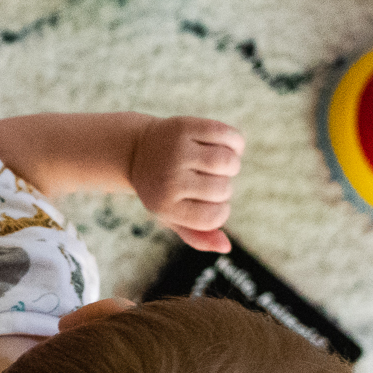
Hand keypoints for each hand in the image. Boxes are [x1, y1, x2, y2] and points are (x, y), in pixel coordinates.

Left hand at [130, 116, 242, 252]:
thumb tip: (226, 247)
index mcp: (164, 204)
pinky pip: (228, 135)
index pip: (213, 217)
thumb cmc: (161, 188)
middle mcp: (169, 178)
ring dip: (232, 165)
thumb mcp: (171, 215)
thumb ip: (197, 235)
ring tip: (219, 164)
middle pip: (223, 189)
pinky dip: (235, 142)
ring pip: (228, 162)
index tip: (210, 204)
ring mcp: (176, 150)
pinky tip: (227, 146)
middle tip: (208, 181)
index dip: (221, 211)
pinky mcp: (184, 126)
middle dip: (224, 187)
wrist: (137, 151)